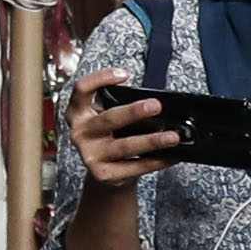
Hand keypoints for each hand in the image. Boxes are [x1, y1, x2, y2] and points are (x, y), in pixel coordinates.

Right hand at [65, 72, 185, 191]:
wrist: (103, 172)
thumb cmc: (109, 136)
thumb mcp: (106, 117)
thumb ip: (120, 107)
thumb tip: (154, 104)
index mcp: (78, 112)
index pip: (82, 89)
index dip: (101, 78)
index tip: (125, 74)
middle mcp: (79, 133)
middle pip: (108, 119)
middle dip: (133, 112)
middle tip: (155, 106)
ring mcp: (89, 155)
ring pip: (124, 146)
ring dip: (151, 141)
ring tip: (172, 137)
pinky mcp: (102, 174)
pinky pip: (134, 167)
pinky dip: (155, 161)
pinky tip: (169, 156)